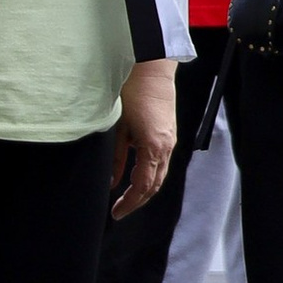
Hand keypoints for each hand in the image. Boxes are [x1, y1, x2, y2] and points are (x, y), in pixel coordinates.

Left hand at [111, 59, 177, 219]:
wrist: (151, 70)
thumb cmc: (132, 94)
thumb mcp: (118, 128)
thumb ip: (116, 158)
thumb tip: (112, 182)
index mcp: (154, 147)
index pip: (143, 186)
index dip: (130, 203)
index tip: (116, 213)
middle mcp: (166, 147)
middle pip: (155, 185)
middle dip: (137, 201)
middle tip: (119, 211)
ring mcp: (170, 141)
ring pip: (160, 175)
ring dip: (144, 190)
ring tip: (127, 199)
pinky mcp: (168, 134)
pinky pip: (160, 162)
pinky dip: (149, 175)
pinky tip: (134, 177)